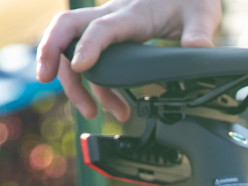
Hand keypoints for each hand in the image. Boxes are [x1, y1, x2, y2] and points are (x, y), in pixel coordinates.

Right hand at [35, 0, 222, 120]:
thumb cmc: (191, 0)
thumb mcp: (202, 14)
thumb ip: (199, 32)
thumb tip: (197, 48)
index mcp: (133, 13)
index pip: (103, 27)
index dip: (89, 46)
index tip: (82, 67)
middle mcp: (112, 15)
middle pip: (68, 27)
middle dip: (51, 51)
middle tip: (45, 78)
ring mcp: (107, 24)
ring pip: (71, 44)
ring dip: (74, 80)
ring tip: (92, 113)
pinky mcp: (108, 35)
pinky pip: (86, 55)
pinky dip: (90, 82)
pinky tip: (107, 105)